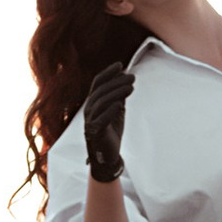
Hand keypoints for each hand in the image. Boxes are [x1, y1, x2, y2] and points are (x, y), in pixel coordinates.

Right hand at [83, 60, 134, 182]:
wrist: (107, 156)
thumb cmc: (111, 132)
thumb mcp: (117, 111)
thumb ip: (118, 97)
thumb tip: (125, 80)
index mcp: (93, 103)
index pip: (97, 83)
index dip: (108, 73)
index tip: (120, 65)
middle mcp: (89, 110)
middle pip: (101, 91)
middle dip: (116, 82)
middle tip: (132, 77)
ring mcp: (90, 121)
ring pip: (101, 102)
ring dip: (116, 93)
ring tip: (131, 88)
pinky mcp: (95, 132)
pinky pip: (101, 119)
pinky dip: (110, 111)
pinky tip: (120, 104)